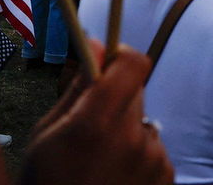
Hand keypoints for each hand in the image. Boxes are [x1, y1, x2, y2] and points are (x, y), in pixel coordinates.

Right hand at [21, 42, 172, 184]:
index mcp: (97, 123)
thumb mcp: (47, 134)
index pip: (134, 63)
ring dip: (127, 130)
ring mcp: (153, 159)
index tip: (105, 64)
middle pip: (135, 92)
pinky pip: (152, 148)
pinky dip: (138, 155)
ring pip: (142, 122)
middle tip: (91, 124)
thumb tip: (95, 42)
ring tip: (100, 161)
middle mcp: (133, 138)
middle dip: (115, 99)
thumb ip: (77, 88)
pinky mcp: (166, 176)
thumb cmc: (47, 182)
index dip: (120, 57)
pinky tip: (115, 176)